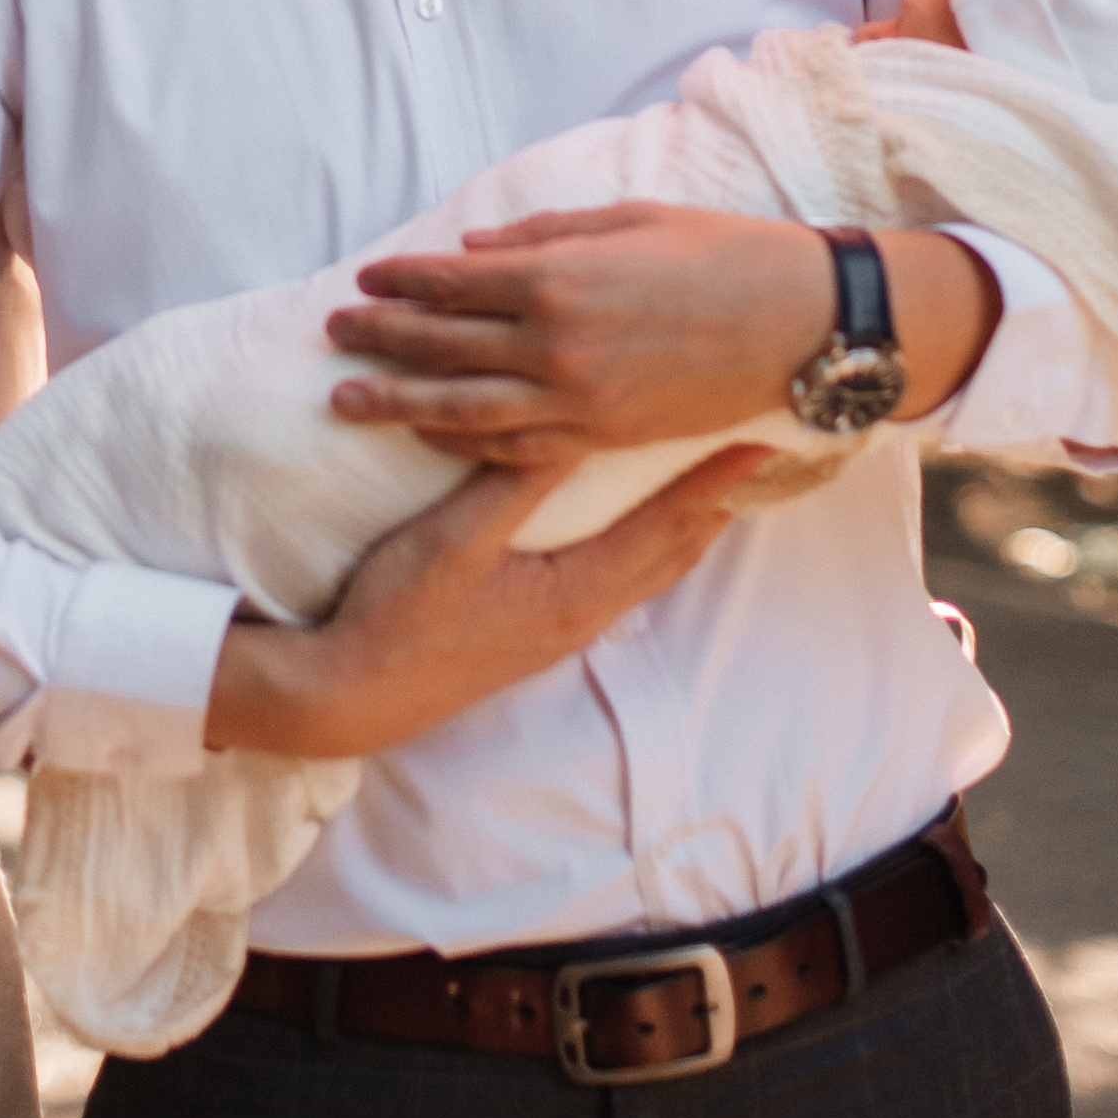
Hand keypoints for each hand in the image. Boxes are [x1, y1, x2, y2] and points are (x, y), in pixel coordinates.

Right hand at [203, 445, 773, 759]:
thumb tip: (572, 423)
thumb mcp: (453, 539)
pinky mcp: (542, 630)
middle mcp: (585, 612)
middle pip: (675, 550)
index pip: (668, 524)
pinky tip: (642, 525)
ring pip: (652, 567)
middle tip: (761, 453)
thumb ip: (514, 482)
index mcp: (576, 589)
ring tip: (721, 484)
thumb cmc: (400, 615)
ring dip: (689, 524)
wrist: (355, 694)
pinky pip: (622, 577)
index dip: (716, 481)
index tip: (761, 441)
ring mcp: (565, 626)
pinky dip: (650, 542)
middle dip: (720, 501)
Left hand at [322, 203, 999, 456]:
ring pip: (462, 409)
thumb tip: (473, 251)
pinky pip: (517, 448)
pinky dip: (466, 441)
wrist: (798, 323)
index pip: (452, 282)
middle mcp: (555, 345)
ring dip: (398, 403)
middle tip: (334, 333)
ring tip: (346, 401)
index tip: (365, 277)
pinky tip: (432, 434)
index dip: (401, 280)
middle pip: (442, 346)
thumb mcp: (629, 221)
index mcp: (558, 278)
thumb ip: (543, 236)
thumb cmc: (722, 254)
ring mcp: (577, 401)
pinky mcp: (603, 439)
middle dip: (380, 339)